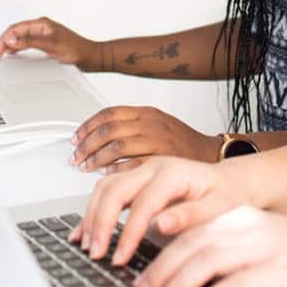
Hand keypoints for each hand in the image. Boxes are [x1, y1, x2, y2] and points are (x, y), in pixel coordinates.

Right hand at [0, 17, 100, 68]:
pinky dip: (16, 48)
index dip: (3, 40)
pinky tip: (13, 54)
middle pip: (15, 32)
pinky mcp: (46, 43)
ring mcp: (43, 35)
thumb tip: (12, 39)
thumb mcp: (51, 46)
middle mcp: (41, 27)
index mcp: (42, 24)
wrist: (92, 57)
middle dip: (2, 42)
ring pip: (19, 37)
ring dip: (8, 45)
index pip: (15, 29)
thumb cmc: (77, 50)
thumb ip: (30, 42)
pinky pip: (26, 42)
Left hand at [69, 106, 216, 172]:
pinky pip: (134, 163)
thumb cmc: (181, 143)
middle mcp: (151, 124)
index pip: (110, 113)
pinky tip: (106, 174)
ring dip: (97, 157)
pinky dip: (116, 168)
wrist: (210, 154)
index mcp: (147, 113)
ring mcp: (158, 140)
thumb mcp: (156, 124)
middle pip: (110, 129)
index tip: (76, 138)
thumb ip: (131, 127)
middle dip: (88, 144)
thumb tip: (98, 136)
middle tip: (76, 157)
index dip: (88, 125)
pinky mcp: (163, 159)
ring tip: (87, 167)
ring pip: (118, 144)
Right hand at [69, 156, 251, 265]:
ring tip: (88, 245)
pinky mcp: (135, 179)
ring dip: (92, 216)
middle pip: (115, 189)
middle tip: (96, 252)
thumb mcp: (219, 208)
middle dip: (101, 222)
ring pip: (105, 187)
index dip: (128, 232)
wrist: (231, 182)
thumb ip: (190, 216)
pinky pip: (106, 190)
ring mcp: (142, 171)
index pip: (143, 203)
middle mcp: (153, 167)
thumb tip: (161, 224)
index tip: (120, 256)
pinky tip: (84, 230)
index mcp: (174, 173)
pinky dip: (93, 211)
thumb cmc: (226, 196)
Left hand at [134, 207, 286, 286]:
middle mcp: (250, 227)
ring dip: (175, 285)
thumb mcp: (272, 246)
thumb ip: (239, 253)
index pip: (192, 231)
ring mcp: (264, 247)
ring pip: (205, 262)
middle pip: (191, 244)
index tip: (144, 274)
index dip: (163, 253)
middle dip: (160, 270)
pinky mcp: (279, 271)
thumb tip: (201, 273)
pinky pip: (231, 286)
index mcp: (245, 219)